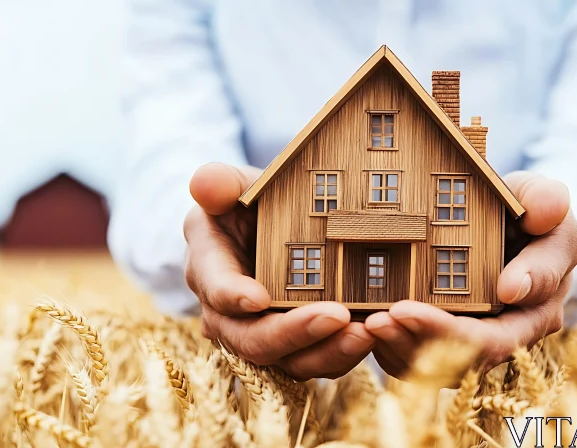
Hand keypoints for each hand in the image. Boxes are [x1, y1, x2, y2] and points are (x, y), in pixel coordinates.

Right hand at [184, 162, 374, 379]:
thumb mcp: (234, 186)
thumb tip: (204, 183)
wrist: (265, 232)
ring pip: (287, 360)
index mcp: (208, 268)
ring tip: (364, 333)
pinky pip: (316, 360)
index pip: (214, 288)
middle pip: (252, 339)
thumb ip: (221, 183)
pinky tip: (372, 335)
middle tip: (337, 315)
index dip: (233, 296)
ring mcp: (259, 336)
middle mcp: (226, 314)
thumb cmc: (249, 205)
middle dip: (294, 332)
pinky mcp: (293, 347)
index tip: (259, 297)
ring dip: (327, 351)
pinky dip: (343, 353)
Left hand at [364, 171, 576, 377]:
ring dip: (400, 346)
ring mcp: (477, 342)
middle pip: (463, 358)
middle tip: (384, 317)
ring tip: (370, 321)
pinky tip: (367, 324)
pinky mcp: (447, 341)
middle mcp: (510, 336)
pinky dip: (392, 346)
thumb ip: (546, 201)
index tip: (419, 308)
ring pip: (438, 365)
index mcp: (539, 309)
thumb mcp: (541, 196)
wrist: (509, 225)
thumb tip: (544, 215)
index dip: (461, 330)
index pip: (503, 335)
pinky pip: (418, 357)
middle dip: (422, 339)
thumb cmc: (528, 210)